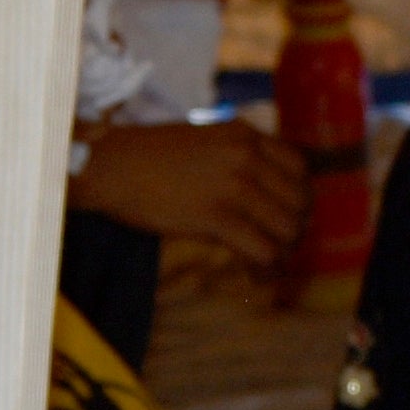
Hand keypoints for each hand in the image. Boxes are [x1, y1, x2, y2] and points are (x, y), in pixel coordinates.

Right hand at [73, 118, 311, 270]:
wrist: (108, 164)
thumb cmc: (147, 158)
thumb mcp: (204, 140)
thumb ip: (236, 156)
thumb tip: (262, 191)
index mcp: (245, 134)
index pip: (300, 167)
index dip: (299, 197)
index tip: (285, 216)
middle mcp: (246, 155)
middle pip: (300, 200)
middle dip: (293, 229)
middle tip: (276, 246)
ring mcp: (234, 184)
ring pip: (288, 228)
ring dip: (282, 252)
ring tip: (265, 265)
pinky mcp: (215, 216)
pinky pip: (263, 250)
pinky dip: (265, 269)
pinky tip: (255, 276)